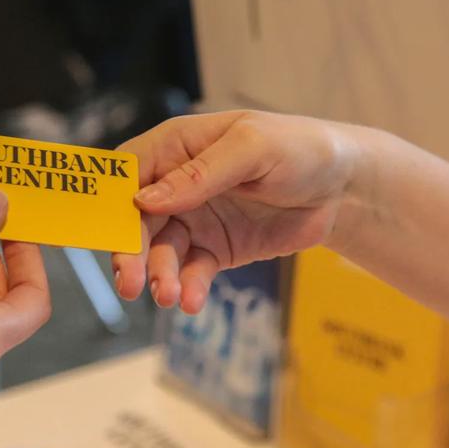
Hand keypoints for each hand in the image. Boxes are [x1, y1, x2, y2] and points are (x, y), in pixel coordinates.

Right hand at [111, 110, 362, 312]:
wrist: (345, 187)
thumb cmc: (301, 149)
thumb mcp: (252, 148)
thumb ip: (200, 173)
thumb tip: (148, 200)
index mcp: (178, 146)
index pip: (127, 173)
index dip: (110, 202)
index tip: (103, 234)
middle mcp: (177, 184)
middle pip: (136, 220)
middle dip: (130, 252)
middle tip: (130, 282)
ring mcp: (195, 219)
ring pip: (160, 252)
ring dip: (158, 275)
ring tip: (167, 295)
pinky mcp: (216, 249)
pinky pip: (191, 272)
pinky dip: (187, 287)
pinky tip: (190, 301)